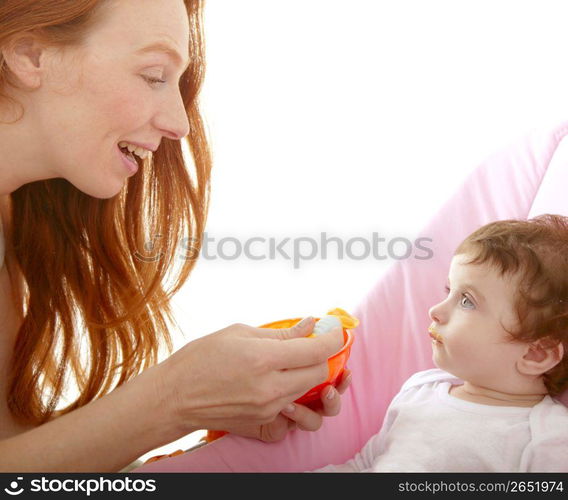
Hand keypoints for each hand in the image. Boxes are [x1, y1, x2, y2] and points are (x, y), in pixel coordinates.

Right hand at [154, 318, 344, 438]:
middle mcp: (270, 387)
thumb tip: (309, 325)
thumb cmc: (201, 358)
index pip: (316, 350)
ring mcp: (268, 408)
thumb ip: (280, 333)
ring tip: (296, 360)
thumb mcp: (240, 333)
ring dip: (310, 373)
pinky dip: (295, 390)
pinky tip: (283, 377)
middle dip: (322, 355)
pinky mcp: (263, 421)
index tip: (336, 330)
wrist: (174, 397)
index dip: (333, 338)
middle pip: (320, 372)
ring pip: (309, 390)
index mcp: (263, 359)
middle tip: (313, 342)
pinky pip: (293, 405)